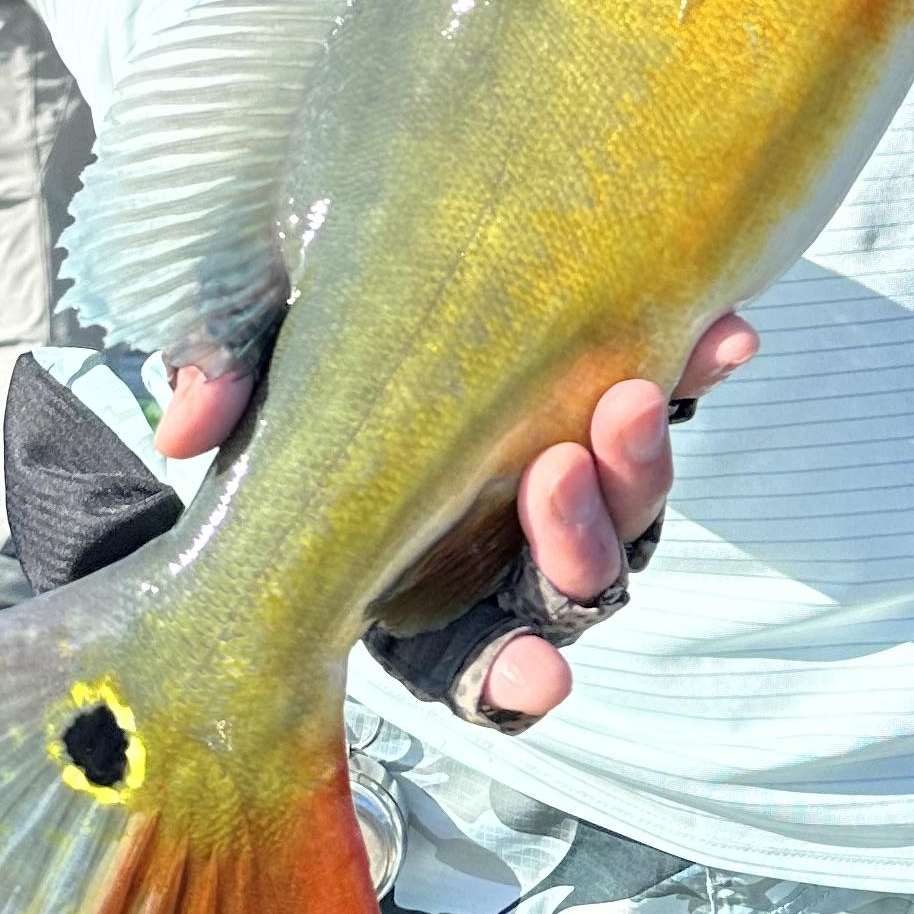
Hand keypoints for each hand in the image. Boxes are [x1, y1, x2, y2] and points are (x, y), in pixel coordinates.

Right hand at [155, 309, 761, 721]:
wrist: (363, 233)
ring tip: (637, 396)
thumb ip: (222, 371)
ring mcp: (568, 476)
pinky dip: (699, 374)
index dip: (509, 680)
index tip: (540, 674)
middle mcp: (499, 548)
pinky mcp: (616, 392)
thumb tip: (185, 424)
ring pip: (629, 515)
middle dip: (579, 548)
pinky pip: (670, 407)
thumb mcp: (250, 341)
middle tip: (560, 475)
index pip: (468, 667)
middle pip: (569, 592)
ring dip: (640, 471)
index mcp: (407, 579)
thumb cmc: (292, 325)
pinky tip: (729, 333)